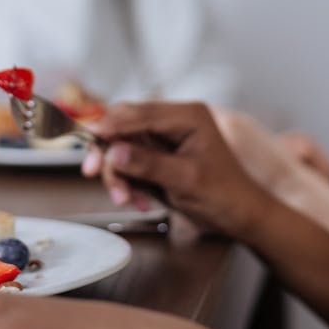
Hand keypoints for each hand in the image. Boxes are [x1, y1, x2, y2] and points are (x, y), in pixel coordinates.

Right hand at [82, 101, 270, 237]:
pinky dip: (128, 182)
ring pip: (123, 147)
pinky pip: (130, 163)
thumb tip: (114, 151)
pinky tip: (140, 200)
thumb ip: (148, 163)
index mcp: (187, 116)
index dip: (112, 124)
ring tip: (128, 199)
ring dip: (119, 174)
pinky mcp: (158, 156)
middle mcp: (174, 121)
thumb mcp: (185, 180)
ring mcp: (165, 139)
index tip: (89, 136)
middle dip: (110, 153)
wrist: (238, 216)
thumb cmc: (224, 194)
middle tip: (92, 173)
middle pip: (125, 126)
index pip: (140, 113)